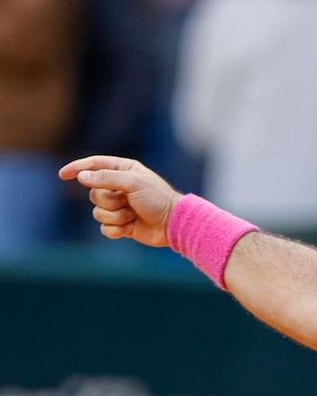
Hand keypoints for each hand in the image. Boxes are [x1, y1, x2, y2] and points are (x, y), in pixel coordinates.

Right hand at [58, 155, 181, 247]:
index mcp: (124, 170)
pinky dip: (116, 230)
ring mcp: (120, 206)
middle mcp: (120, 187)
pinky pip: (104, 228)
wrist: (173, 224)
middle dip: (109, 201)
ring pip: (97, 212)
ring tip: (132, 216)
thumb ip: (105, 178)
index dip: (78, 169)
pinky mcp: (121, 224)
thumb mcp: (132, 182)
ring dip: (115, 216)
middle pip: (94, 193)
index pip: (94, 165)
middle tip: (127, 202)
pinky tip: (131, 228)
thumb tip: (82, 176)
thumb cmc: (157, 199)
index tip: (63, 175)